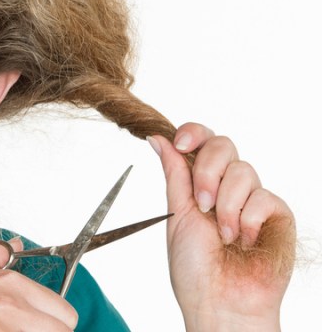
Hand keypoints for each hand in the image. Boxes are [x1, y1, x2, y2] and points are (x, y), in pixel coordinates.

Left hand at [148, 123, 294, 330]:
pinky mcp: (278, 216)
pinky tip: (244, 240)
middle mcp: (228, 187)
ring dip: (226, 204)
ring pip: (244, 171)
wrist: (219, 302)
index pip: (202, 141)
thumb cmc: (195, 267)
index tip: (180, 143)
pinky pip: (264, 197)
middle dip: (208, 171)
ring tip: (223, 234)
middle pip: (224, 145)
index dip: (193, 134)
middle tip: (201, 203)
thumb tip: (158, 138)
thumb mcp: (177, 213)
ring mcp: (253, 200)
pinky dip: (249, 219)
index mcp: (201, 183)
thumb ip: (174, 174)